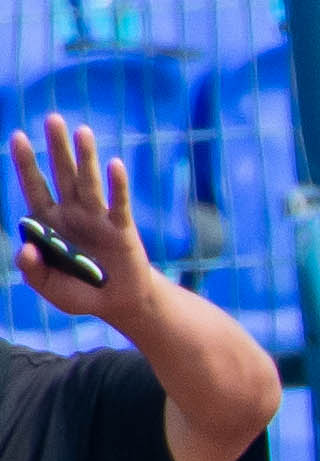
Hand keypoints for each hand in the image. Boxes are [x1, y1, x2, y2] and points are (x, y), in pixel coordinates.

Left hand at [11, 115, 158, 325]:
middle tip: (53, 118)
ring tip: (81, 131)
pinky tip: (114, 166)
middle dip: (57, 147)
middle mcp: (73, 213)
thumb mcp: (48, 287)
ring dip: (85, 157)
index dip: (27, 163)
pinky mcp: (122, 229)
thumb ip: (32, 270)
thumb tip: (26, 247)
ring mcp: (98, 218)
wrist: (119, 305)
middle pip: (63, 174)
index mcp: (49, 223)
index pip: (35, 187)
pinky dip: (118, 185)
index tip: (19, 136)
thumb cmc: (80, 293)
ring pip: (89, 182)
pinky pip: (118, 204)